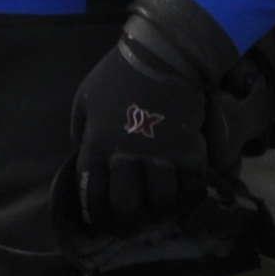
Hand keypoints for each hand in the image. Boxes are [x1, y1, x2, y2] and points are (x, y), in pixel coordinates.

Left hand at [68, 0, 235, 229]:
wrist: (163, 55)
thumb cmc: (119, 74)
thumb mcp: (86, 98)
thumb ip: (83, 131)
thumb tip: (83, 156)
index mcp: (97, 145)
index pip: (92, 196)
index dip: (98, 215)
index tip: (105, 219)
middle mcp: (127, 157)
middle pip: (127, 208)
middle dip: (129, 220)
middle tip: (135, 219)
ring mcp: (160, 157)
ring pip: (161, 203)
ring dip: (160, 207)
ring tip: (160, 204)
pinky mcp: (190, 152)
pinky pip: (192, 190)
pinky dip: (189, 196)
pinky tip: (184, 190)